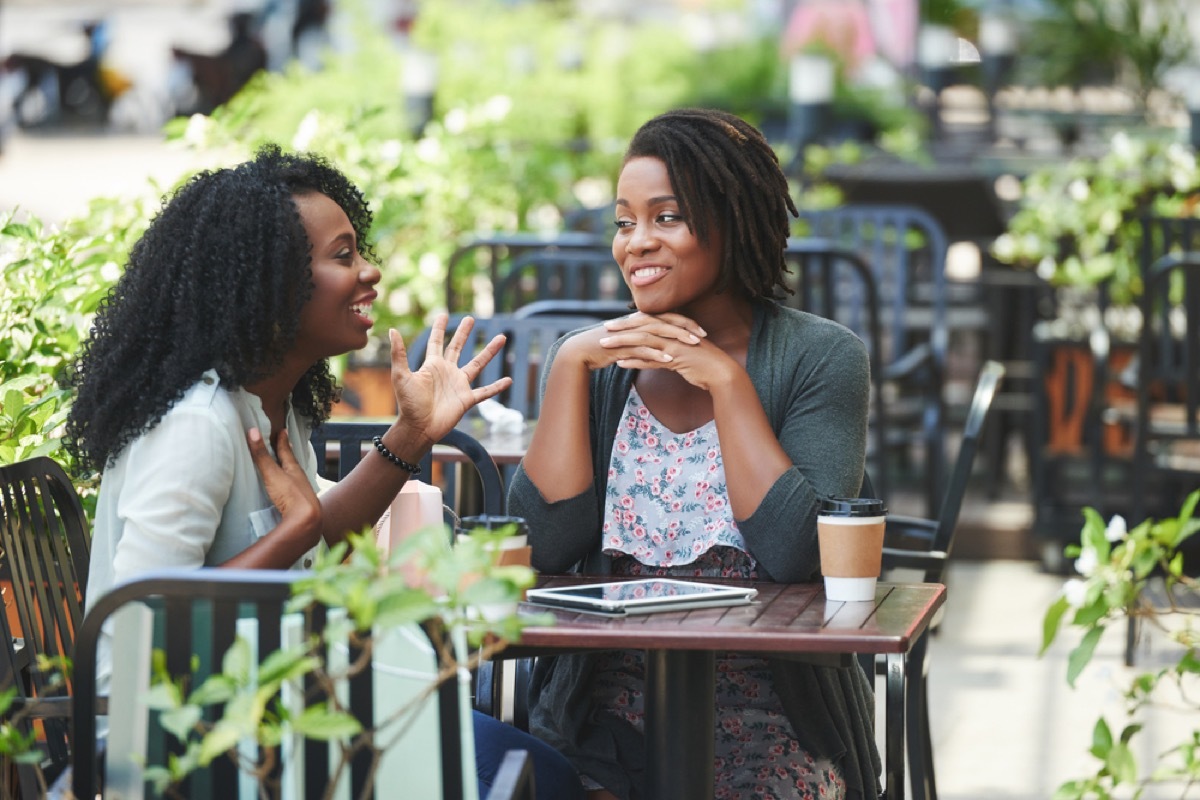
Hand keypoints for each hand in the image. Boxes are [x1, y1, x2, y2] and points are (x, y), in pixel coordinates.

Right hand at [246, 427, 320, 538]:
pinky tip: (289, 490)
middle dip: (288, 453)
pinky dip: (290, 485)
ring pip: (295, 476)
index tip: (283, 431)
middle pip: (293, 463)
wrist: (307, 520)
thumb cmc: (290, 495)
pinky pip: (294, 490)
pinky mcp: (300, 505)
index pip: (287, 451)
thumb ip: (262, 455)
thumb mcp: (272, 473)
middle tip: (288, 444)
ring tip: (287, 465)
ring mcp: (302, 492)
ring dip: (290, 469)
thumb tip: (253, 431)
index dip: (283, 441)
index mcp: (294, 469)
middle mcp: (300, 478)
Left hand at [388, 314, 512, 447]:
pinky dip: (497, 387)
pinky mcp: (467, 399)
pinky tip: (508, 380)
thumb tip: (392, 331)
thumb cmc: (408, 404)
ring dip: (489, 352)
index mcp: (432, 365)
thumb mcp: (401, 376)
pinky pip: (485, 392)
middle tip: (470, 319)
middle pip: (457, 348)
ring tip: (501, 338)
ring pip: (478, 364)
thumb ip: (399, 354)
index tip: (444, 315)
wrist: (419, 428)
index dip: (439, 328)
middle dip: (463, 333)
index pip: (436, 342)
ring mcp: (458, 385)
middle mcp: (447, 372)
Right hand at [559, 311, 705, 371]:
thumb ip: (644, 340)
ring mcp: (629, 334)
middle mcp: (636, 324)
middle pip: (665, 322)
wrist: (581, 351)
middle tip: (703, 336)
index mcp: (640, 320)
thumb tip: (660, 345)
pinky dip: (657, 354)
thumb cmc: (605, 347)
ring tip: (692, 346)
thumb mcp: (628, 341)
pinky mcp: (621, 346)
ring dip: (675, 339)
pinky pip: (642, 349)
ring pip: (657, 334)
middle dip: (685, 328)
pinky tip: (670, 360)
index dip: (685, 323)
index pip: (667, 318)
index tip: (701, 331)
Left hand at [592, 312, 735, 390]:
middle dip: (622, 327)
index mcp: (677, 328)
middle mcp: (674, 333)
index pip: (651, 320)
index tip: (617, 322)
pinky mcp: (676, 359)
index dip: (632, 320)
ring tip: (605, 344)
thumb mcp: (686, 352)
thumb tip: (654, 352)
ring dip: (622, 342)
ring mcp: (675, 345)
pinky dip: (634, 361)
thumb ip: (670, 349)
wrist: (723, 374)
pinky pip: (651, 359)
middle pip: (644, 326)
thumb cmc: (705, 364)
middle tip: (605, 327)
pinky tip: (620, 363)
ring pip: (643, 340)